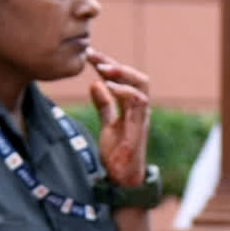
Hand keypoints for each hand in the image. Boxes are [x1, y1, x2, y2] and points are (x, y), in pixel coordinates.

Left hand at [86, 48, 150, 186]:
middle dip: (115, 63)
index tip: (88, 54)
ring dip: (121, 73)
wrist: (123, 176)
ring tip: (102, 67)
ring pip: (140, 84)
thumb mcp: (107, 124)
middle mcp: (139, 108)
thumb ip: (104, 105)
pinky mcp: (138, 126)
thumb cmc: (117, 152)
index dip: (107, 64)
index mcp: (131, 106)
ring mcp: (141, 116)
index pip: (123, 79)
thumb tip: (95, 84)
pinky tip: (107, 85)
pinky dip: (123, 90)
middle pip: (135, 76)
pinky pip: (137, 101)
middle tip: (93, 56)